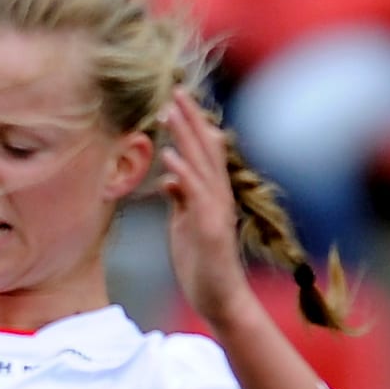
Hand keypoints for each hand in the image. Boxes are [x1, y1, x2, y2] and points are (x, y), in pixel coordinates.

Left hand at [156, 88, 255, 325]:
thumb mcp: (185, 225)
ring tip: (170, 112)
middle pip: (204, 149)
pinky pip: (196, 196)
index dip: (191, 125)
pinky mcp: (209, 228)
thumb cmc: (202, 264)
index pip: (203, 151)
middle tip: (175, 90)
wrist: (219, 298)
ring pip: (201, 165)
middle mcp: (217, 196)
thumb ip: (180, 200)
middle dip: (189, 119)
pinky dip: (183, 175)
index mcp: (211, 194)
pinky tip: (170, 158)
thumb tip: (170, 179)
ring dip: (186, 138)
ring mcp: (215, 211)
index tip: (176, 99)